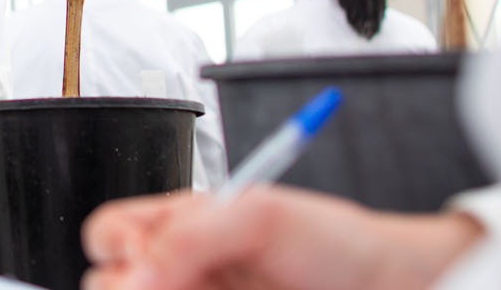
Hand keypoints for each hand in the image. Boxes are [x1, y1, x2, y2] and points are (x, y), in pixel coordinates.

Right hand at [81, 185, 482, 289]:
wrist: (393, 289)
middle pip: (106, 287)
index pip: (109, 235)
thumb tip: (136, 273)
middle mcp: (183, 272)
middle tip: (173, 289)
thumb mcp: (261, 217)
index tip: (143, 260)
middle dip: (125, 289)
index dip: (116, 247)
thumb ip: (189, 235)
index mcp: (182, 226)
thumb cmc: (338, 244)